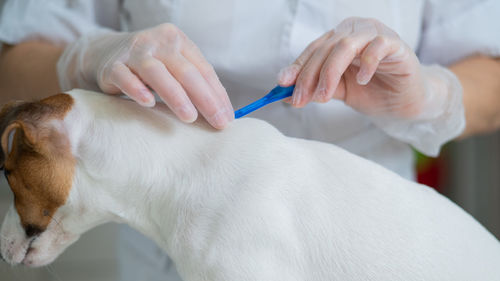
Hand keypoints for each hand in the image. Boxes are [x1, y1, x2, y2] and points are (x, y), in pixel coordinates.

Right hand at [58, 23, 232, 128]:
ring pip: (158, 73)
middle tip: (217, 122)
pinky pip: (125, 77)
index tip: (227, 119)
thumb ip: (195, 83)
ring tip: (190, 117)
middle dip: (205, 99)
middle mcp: (158, 42)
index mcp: (179, 41)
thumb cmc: (149, 66)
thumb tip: (223, 115)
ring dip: (176, 96)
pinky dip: (136, 90)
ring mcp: (134, 52)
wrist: (104, 53)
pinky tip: (148, 103)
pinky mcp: (112, 65)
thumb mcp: (174, 67)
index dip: (217, 96)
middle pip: (186, 72)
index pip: (204, 70)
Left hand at [278, 17, 464, 154]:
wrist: (405, 103)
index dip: (297, 67)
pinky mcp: (396, 43)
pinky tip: (361, 81)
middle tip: (300, 100)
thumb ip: (316, 87)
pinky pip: (377, 47)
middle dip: (309, 76)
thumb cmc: (371, 92)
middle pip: (325, 48)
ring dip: (330, 73)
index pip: (313, 50)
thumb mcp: (338, 91)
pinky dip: (365, 63)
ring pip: (345, 45)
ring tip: (324, 97)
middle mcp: (355, 30)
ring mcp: (376, 34)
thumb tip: (285, 91)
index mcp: (339, 38)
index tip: (282, 85)